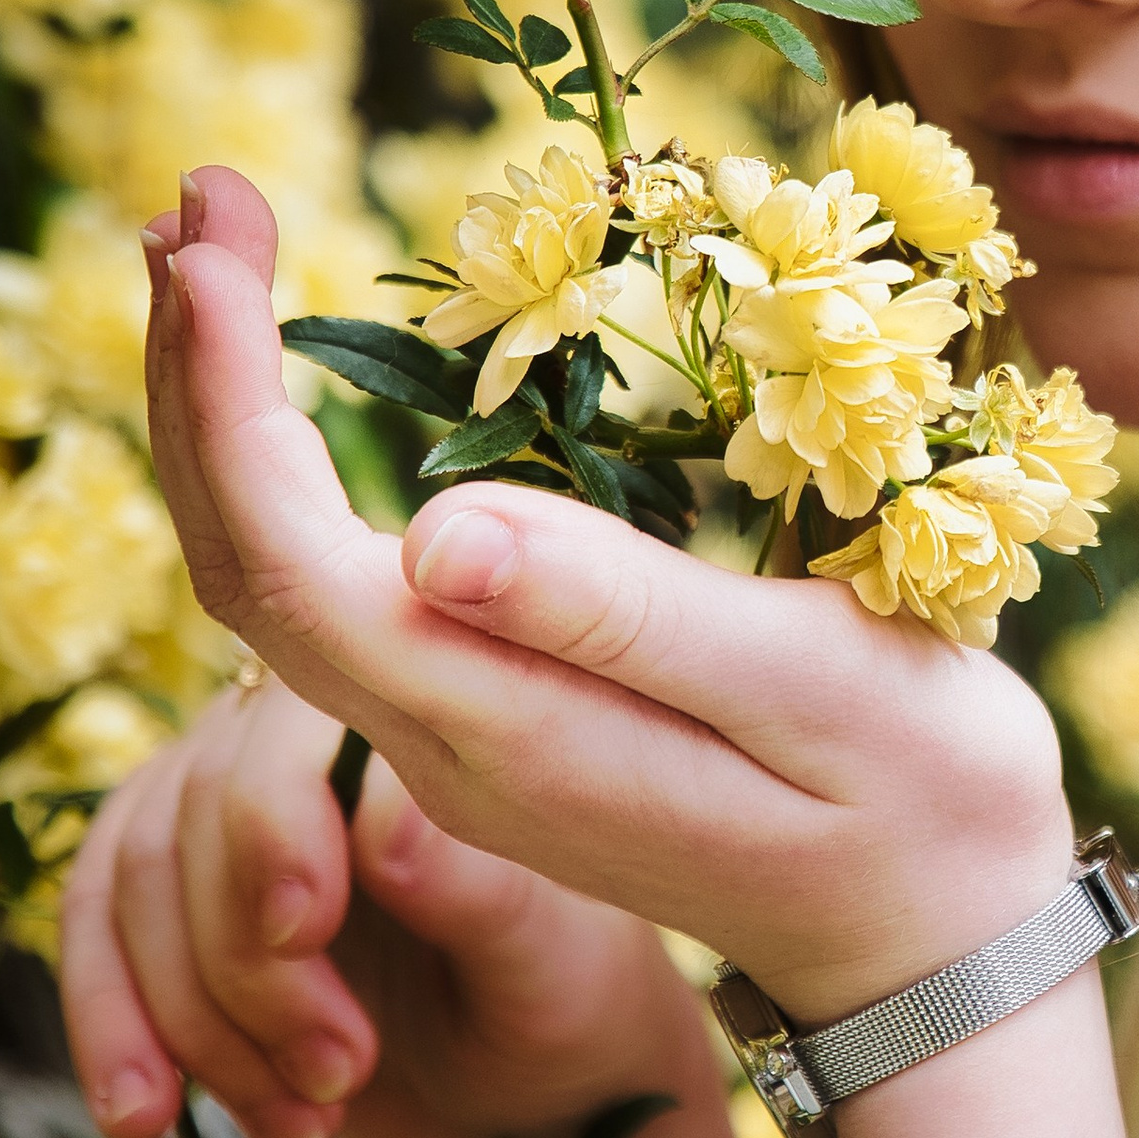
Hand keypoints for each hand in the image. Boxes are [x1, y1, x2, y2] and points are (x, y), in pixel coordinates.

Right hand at [59, 673, 714, 1137]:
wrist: (531, 1090)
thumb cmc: (564, 998)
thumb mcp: (552, 963)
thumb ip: (482, 894)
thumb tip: (383, 817)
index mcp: (416, 723)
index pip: (292, 727)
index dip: (273, 825)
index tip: (304, 933)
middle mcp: (306, 744)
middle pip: (196, 817)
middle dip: (249, 969)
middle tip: (340, 1073)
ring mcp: (224, 814)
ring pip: (133, 886)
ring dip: (196, 1023)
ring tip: (303, 1118)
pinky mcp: (172, 896)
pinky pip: (95, 942)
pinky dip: (115, 1035)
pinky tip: (146, 1119)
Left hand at [138, 166, 1072, 1052]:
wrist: (943, 935)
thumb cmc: (921, 799)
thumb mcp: (818, 688)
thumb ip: (631, 617)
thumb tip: (428, 526)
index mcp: (518, 736)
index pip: (300, 570)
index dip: (230, 403)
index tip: (212, 243)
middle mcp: (454, 752)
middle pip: (252, 572)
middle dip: (196, 377)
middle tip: (195, 202)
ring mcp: (470, 749)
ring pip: (282, 586)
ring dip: (226, 420)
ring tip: (213, 254)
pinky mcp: (506, 726)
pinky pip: (346, 600)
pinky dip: (291, 477)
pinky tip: (294, 396)